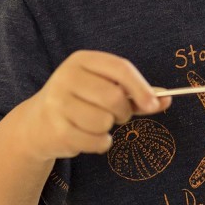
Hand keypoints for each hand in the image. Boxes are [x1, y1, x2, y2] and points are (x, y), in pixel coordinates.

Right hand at [17, 50, 169, 160]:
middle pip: (114, 97)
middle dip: (123, 112)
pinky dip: (100, 144)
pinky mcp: (56, 129)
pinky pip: (96, 141)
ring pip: (104, 121)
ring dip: (108, 128)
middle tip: (117, 116)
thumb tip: (167, 99)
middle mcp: (67, 77)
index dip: (141, 87)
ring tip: (96, 124)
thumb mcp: (105, 89)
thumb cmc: (81, 102)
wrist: (37, 123)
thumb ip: (136, 94)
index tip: (154, 104)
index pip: (120, 68)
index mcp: (82, 60)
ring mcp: (58, 103)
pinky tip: (87, 136)